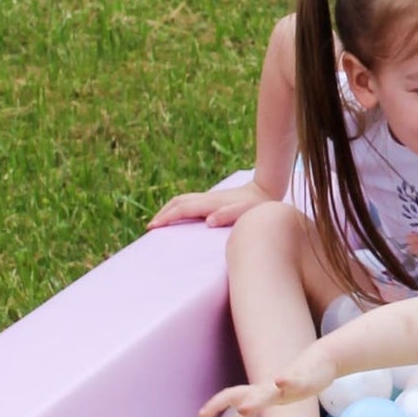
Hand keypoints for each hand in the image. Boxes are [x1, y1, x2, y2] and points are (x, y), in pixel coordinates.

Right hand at [149, 180, 274, 229]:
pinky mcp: (213, 199)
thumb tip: (208, 221)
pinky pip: (189, 202)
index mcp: (210, 202)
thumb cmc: (257, 205)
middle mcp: (207, 198)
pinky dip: (178, 208)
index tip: (152, 227)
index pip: (182, 209)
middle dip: (163, 213)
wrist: (267, 189)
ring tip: (159, 222)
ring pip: (182, 200)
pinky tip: (180, 217)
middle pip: (178, 202)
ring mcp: (209, 197)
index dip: (166, 217)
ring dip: (168, 209)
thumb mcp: (246, 212)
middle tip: (150, 227)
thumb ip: (229, 215)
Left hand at [199, 349, 336, 416]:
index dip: (217, 403)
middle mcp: (269, 387)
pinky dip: (286, 381)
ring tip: (242, 409)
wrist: (323, 360)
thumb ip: (258, 400)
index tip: (201, 414)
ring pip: (267, 392)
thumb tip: (241, 411)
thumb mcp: (275, 394)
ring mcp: (285, 383)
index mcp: (261, 391)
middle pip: (242, 394)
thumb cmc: (297, 380)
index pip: (233, 395)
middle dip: (223, 403)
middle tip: (204, 413)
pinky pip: (295, 381)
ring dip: (254, 400)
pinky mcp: (304, 380)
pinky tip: (281, 381)